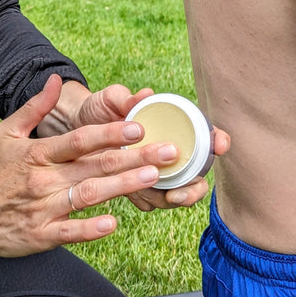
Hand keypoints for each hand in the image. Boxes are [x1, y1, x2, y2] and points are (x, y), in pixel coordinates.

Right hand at [0, 75, 180, 262]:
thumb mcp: (7, 133)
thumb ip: (34, 107)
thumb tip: (54, 80)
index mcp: (38, 153)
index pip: (79, 139)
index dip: (110, 132)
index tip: (139, 125)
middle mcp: (43, 180)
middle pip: (94, 166)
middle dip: (133, 157)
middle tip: (167, 151)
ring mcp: (43, 208)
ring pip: (89, 195)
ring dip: (122, 186)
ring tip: (152, 178)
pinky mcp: (42, 235)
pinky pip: (70, 231)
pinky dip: (91, 228)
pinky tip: (114, 222)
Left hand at [74, 83, 230, 211]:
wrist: (75, 127)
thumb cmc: (99, 108)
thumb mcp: (110, 99)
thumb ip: (125, 98)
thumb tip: (145, 95)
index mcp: (171, 126)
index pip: (205, 135)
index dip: (217, 140)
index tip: (220, 144)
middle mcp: (169, 152)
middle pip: (197, 175)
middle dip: (196, 187)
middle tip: (183, 190)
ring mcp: (157, 173)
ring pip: (177, 193)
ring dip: (176, 198)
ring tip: (167, 197)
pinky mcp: (140, 188)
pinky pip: (152, 201)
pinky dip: (150, 200)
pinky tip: (138, 196)